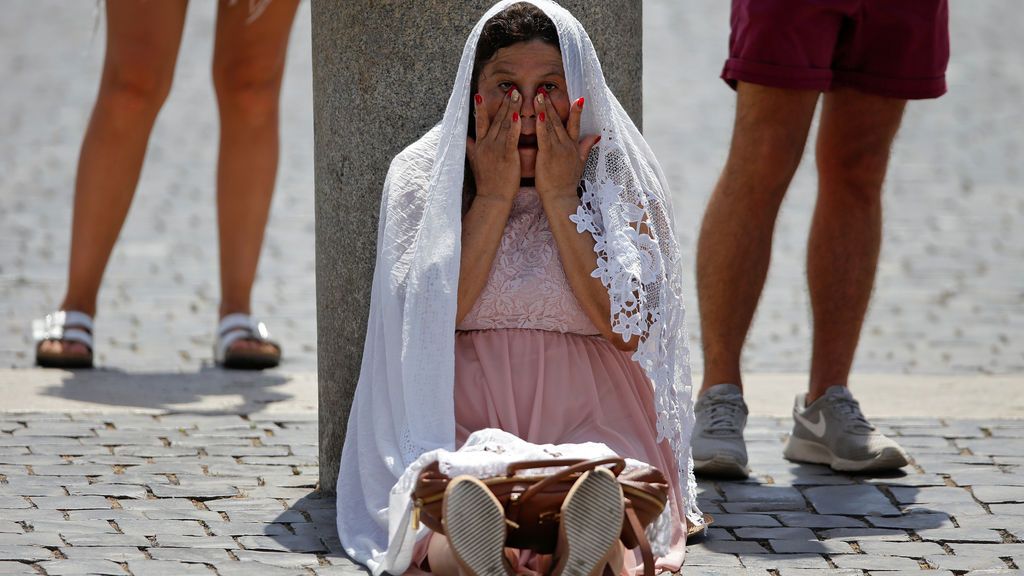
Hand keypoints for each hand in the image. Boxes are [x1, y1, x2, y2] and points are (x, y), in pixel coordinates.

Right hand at [466, 88, 522, 203]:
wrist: (493, 197)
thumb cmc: (487, 181)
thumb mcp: (474, 162)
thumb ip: (470, 147)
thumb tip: (465, 138)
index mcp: (480, 144)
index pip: (480, 122)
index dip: (481, 107)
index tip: (481, 93)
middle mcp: (487, 144)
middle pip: (496, 119)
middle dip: (504, 103)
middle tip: (512, 90)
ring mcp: (496, 149)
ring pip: (504, 124)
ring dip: (510, 108)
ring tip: (517, 95)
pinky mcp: (507, 155)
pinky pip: (511, 137)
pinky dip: (514, 126)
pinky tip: (518, 115)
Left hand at [534, 91, 600, 204]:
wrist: (560, 197)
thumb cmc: (567, 182)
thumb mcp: (580, 163)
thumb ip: (586, 147)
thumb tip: (597, 135)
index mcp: (573, 146)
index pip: (576, 124)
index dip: (576, 111)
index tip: (578, 97)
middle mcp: (567, 145)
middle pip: (560, 120)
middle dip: (553, 104)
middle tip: (545, 89)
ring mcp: (558, 149)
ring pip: (551, 125)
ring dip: (545, 109)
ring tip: (539, 95)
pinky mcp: (547, 154)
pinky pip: (544, 136)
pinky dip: (542, 124)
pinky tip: (539, 113)